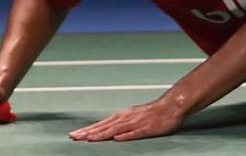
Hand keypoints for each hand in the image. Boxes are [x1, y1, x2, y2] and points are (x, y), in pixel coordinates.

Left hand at [69, 97, 184, 141]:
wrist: (171, 106)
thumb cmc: (153, 113)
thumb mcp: (133, 116)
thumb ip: (120, 124)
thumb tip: (108, 132)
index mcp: (122, 116)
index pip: (101, 124)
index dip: (87, 130)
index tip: (74, 134)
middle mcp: (126, 118)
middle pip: (104, 126)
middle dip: (88, 132)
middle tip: (74, 137)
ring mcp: (136, 123)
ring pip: (116, 129)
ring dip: (102, 134)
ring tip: (90, 139)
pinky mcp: (147, 128)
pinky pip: (135, 133)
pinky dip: (126, 136)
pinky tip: (118, 139)